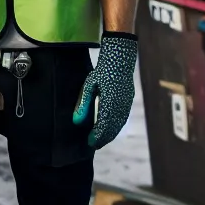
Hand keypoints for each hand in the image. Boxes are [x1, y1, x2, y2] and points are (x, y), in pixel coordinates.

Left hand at [72, 33, 137, 148]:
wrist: (120, 59)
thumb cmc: (102, 71)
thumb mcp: (89, 85)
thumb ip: (83, 104)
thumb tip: (76, 122)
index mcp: (110, 100)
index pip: (104, 124)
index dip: (97, 135)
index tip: (90, 142)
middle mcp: (120, 104)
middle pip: (112, 127)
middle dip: (104, 138)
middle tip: (94, 146)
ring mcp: (126, 103)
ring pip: (119, 124)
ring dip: (111, 134)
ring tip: (101, 141)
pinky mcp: (129, 101)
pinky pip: (123, 118)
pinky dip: (117, 127)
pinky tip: (110, 131)